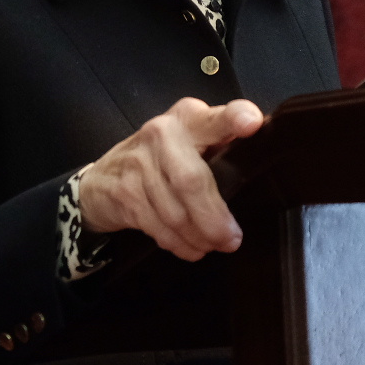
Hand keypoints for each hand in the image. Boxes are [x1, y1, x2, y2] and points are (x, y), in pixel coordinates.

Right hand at [78, 97, 263, 261]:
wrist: (102, 179)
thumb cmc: (160, 160)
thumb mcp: (190, 143)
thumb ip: (221, 148)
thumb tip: (262, 169)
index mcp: (189, 119)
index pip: (214, 117)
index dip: (233, 118)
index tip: (251, 123)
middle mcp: (161, 134)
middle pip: (191, 180)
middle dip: (213, 217)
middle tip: (231, 240)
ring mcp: (138, 163)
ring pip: (175, 211)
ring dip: (198, 236)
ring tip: (212, 245)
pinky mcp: (124, 193)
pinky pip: (158, 226)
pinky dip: (179, 243)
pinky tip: (191, 248)